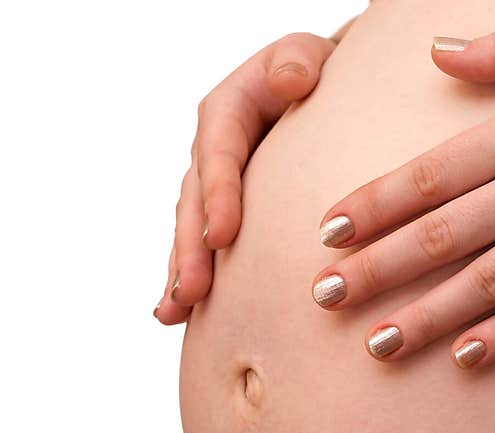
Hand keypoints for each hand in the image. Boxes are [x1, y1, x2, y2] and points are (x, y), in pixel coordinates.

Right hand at [156, 32, 335, 323]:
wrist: (320, 92)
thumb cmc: (315, 74)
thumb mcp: (305, 55)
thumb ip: (296, 62)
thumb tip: (293, 81)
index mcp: (226, 112)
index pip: (219, 156)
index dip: (218, 197)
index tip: (223, 237)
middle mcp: (211, 152)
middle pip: (194, 203)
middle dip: (190, 250)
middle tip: (191, 292)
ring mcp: (213, 184)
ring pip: (190, 230)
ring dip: (182, 271)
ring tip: (174, 312)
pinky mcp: (223, 209)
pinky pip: (202, 244)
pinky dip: (190, 276)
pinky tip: (178, 315)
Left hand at [312, 22, 494, 366]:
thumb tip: (436, 50)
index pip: (429, 175)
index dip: (373, 205)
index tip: (327, 233)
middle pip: (441, 234)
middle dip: (376, 268)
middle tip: (324, 298)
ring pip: (486, 280)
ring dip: (426, 314)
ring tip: (376, 344)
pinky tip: (466, 356)